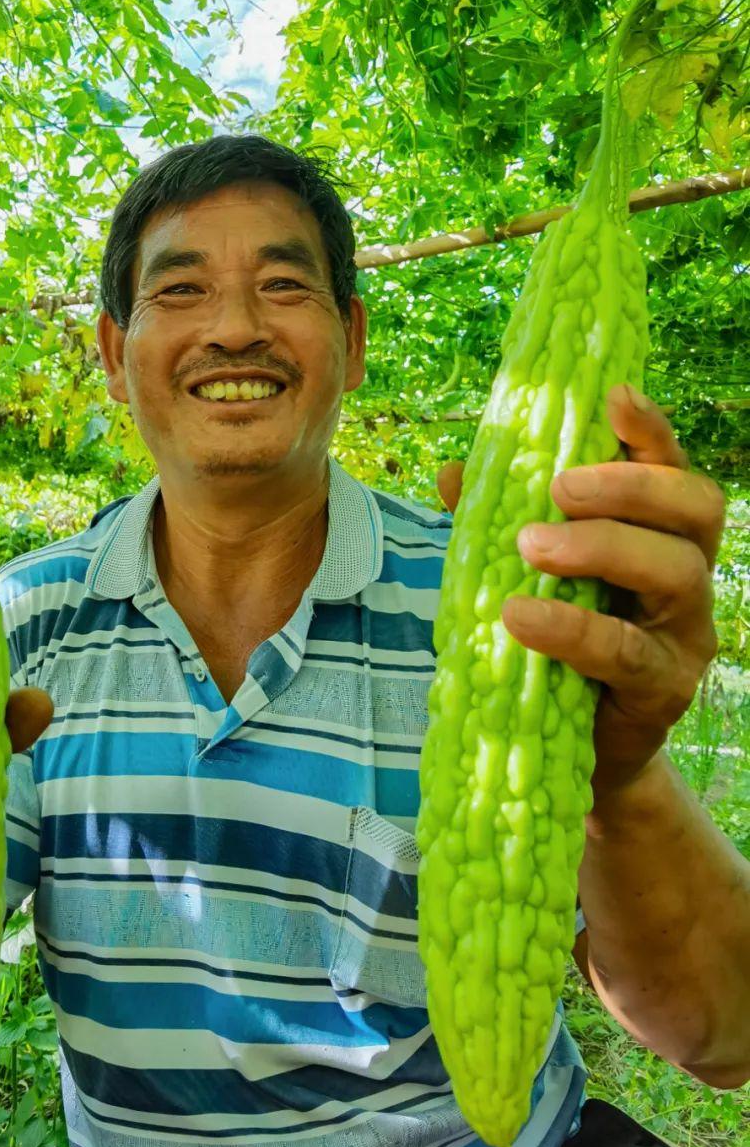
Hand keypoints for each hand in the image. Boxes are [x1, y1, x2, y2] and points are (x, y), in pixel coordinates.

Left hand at [436, 383, 723, 803]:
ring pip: (676, 572)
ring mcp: (685, 632)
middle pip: (694, 508)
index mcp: (657, 532)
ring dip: (603, 547)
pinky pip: (627, 652)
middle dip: (629, 486)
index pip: (670, 467)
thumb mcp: (522, 574)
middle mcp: (687, 573)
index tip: (612, 395)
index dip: (649, 429)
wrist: (570, 751)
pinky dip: (572, 629)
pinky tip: (519, 617)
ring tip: (530, 546)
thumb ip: (495, 522)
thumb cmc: (553, 643)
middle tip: (557, 486)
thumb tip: (454, 471)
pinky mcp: (665, 689)